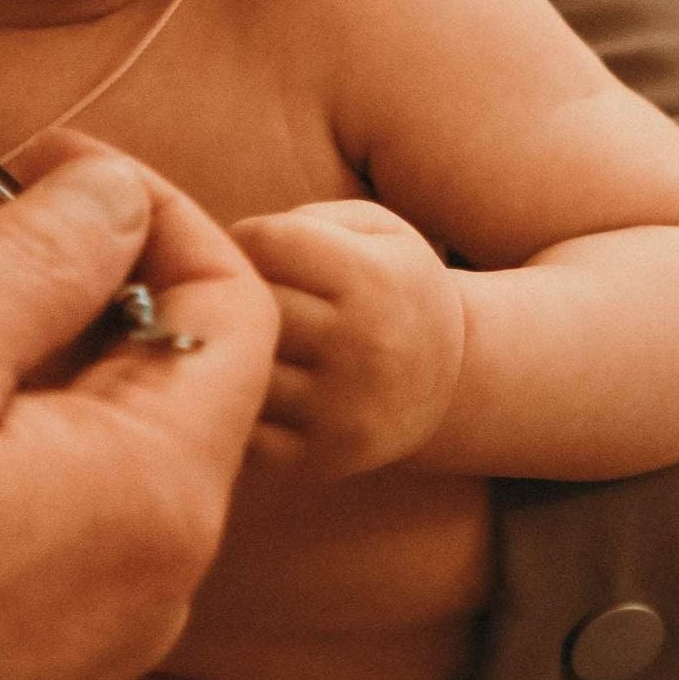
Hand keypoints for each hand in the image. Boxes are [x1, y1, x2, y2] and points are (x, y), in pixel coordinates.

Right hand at [0, 138, 278, 679]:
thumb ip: (35, 254)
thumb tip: (117, 196)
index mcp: (160, 492)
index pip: (231, 299)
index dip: (140, 205)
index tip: (28, 157)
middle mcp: (150, 572)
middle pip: (123, 363)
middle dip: (2, 264)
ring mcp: (82, 629)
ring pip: (42, 430)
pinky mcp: (9, 664)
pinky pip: (0, 507)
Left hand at [232, 197, 464, 475]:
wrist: (450, 380)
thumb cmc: (392, 286)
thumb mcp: (376, 230)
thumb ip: (307, 220)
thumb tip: (234, 248)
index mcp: (373, 281)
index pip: (266, 241)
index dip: (248, 239)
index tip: (257, 251)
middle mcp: (362, 347)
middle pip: (250, 301)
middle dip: (233, 290)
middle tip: (239, 292)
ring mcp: (340, 410)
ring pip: (240, 365)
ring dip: (228, 348)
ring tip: (239, 335)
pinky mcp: (318, 459)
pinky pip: (241, 426)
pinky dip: (233, 402)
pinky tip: (247, 385)